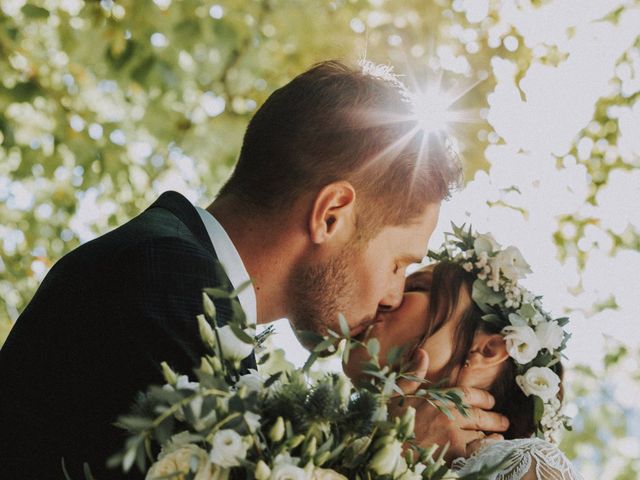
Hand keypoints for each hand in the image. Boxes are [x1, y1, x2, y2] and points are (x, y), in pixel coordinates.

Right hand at [392, 348, 508, 461]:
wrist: (387, 444)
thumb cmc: (389, 419)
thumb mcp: (397, 392)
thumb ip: (414, 373)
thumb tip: (422, 351)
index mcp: (439, 398)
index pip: (470, 394)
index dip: (484, 398)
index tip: (490, 401)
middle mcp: (450, 415)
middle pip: (482, 415)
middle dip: (495, 419)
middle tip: (504, 421)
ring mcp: (454, 435)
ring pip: (483, 434)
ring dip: (493, 435)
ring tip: (498, 436)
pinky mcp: (454, 453)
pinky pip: (478, 451)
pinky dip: (487, 449)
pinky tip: (490, 450)